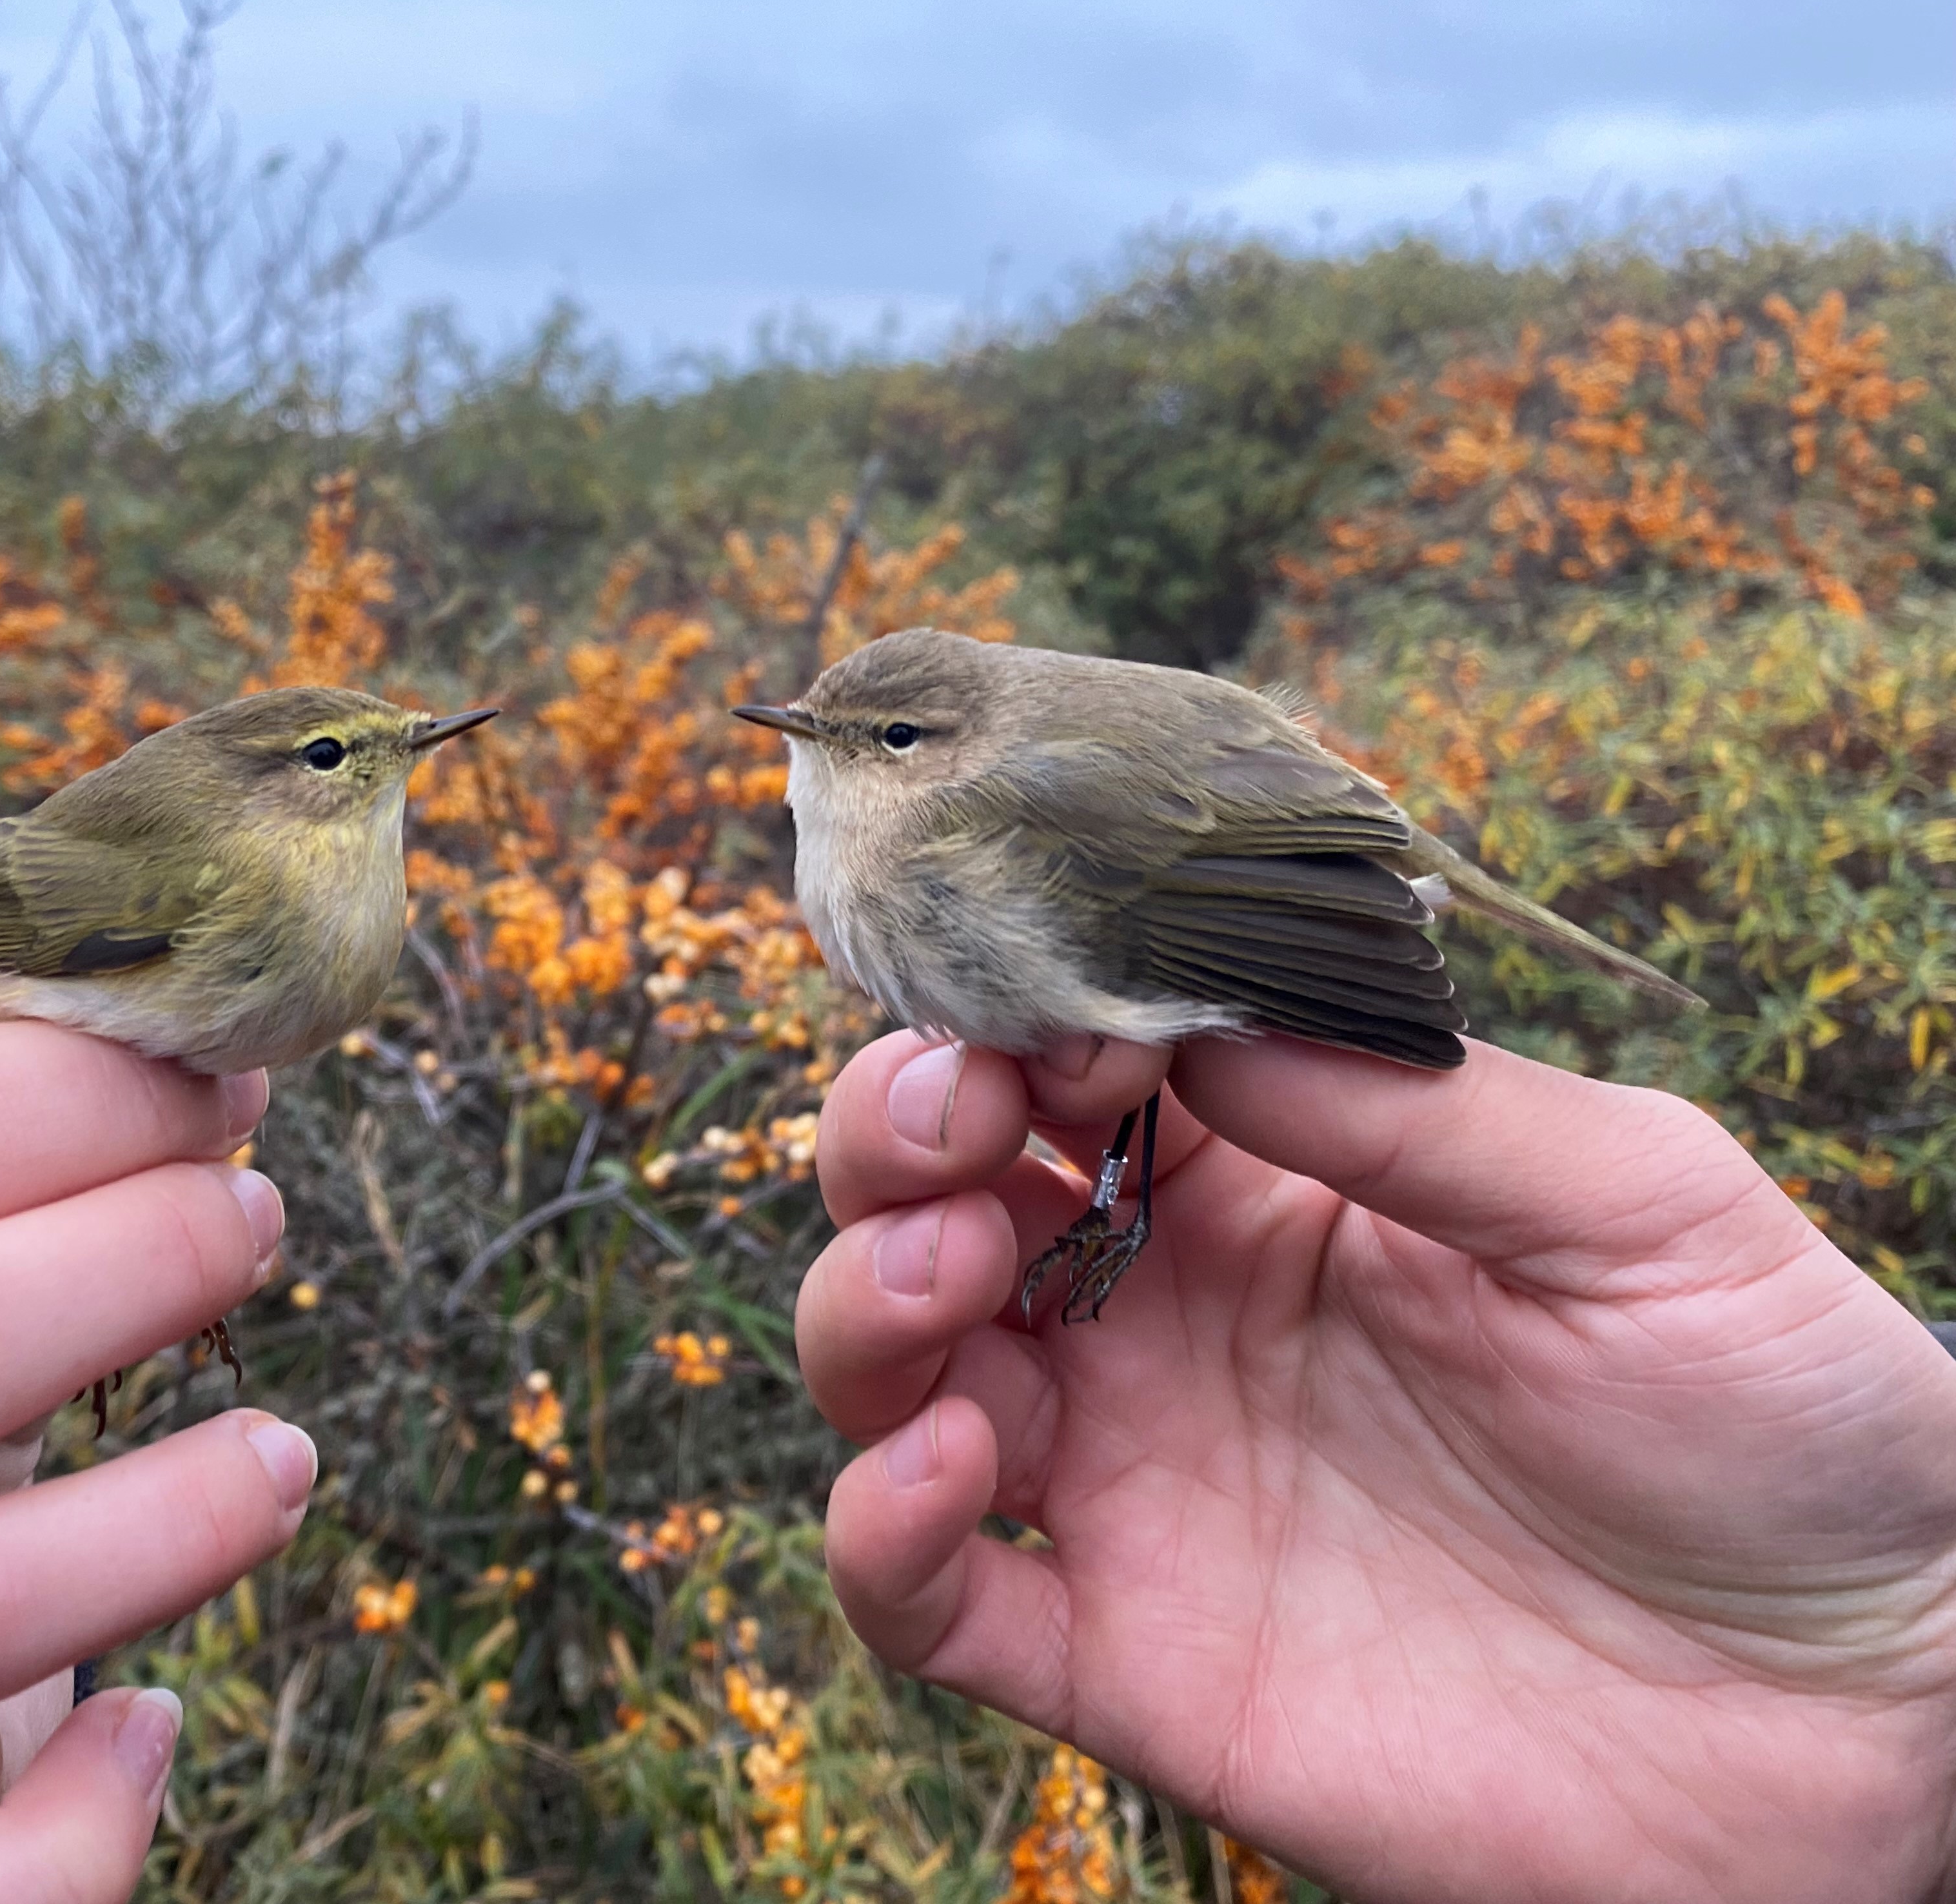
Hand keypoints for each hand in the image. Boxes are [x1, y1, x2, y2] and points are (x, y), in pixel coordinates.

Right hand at [799, 1029, 1955, 1902]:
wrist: (1867, 1710)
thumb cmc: (1783, 1419)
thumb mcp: (1636, 1204)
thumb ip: (1408, 1103)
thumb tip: (1190, 1010)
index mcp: (1277, 1194)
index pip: (1067, 1072)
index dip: (1020, 1023)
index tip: (1060, 1020)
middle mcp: (1172, 1324)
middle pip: (937, 1199)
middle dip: (892, 1136)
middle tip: (949, 1120)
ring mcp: (1138, 1489)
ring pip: (894, 1373)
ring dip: (866, 1303)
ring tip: (954, 1274)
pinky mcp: (1132, 1660)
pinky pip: (931, 1602)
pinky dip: (878, 1531)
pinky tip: (939, 1467)